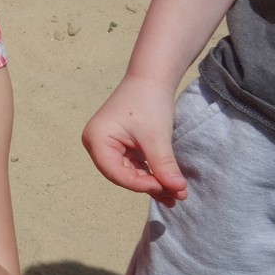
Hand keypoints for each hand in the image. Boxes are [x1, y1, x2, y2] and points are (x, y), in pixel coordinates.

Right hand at [82, 74, 187, 203]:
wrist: (152, 79)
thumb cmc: (148, 102)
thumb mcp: (156, 137)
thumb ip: (164, 165)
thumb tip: (178, 191)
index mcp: (96, 140)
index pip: (115, 172)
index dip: (140, 184)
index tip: (166, 188)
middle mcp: (97, 145)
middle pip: (122, 175)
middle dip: (150, 186)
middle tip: (176, 195)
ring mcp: (109, 146)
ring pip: (131, 173)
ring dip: (154, 183)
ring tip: (176, 195)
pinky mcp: (122, 146)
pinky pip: (136, 166)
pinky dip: (153, 174)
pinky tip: (170, 186)